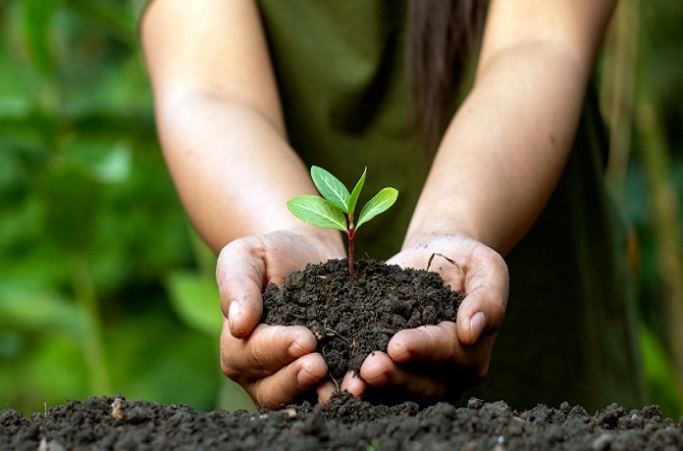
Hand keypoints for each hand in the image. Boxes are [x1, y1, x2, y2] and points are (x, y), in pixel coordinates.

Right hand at [216, 229, 343, 407]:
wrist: (306, 254)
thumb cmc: (268, 254)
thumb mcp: (244, 257)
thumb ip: (236, 285)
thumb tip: (237, 324)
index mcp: (238, 346)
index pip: (252, 354)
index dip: (276, 349)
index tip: (304, 339)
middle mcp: (261, 373)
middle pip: (272, 390)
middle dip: (296, 379)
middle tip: (320, 365)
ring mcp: (293, 379)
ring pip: (303, 399)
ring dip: (324, 394)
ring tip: (349, 384)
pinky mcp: (326, 377)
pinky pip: (333, 390)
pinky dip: (348, 388)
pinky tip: (367, 381)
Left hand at [337, 233, 508, 403]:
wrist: (435, 256)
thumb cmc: (465, 260)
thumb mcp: (486, 268)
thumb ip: (487, 298)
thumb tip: (472, 330)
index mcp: (472, 352)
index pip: (448, 354)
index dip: (424, 349)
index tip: (399, 344)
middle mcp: (446, 373)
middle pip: (423, 385)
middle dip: (395, 377)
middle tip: (368, 369)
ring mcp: (416, 376)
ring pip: (397, 392)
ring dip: (373, 390)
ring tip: (351, 381)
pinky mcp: (390, 368)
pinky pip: (374, 384)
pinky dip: (355, 382)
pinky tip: (335, 378)